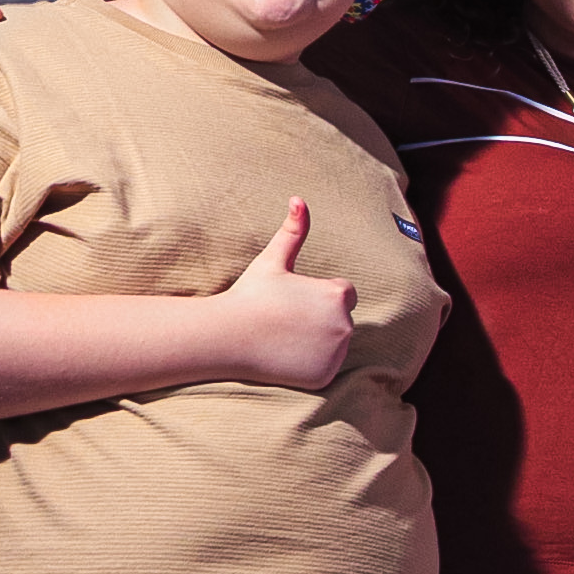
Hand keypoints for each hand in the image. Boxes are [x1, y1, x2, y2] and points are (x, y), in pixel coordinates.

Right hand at [214, 199, 357, 389]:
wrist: (228, 337)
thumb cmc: (250, 295)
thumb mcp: (273, 260)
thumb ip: (293, 231)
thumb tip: (299, 198)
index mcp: (338, 295)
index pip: (342, 294)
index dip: (316, 296)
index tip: (293, 300)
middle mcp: (345, 325)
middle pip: (340, 320)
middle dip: (319, 319)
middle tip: (285, 320)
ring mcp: (336, 353)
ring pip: (334, 343)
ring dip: (317, 340)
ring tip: (285, 336)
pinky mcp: (325, 375)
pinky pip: (324, 367)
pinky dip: (310, 364)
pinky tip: (285, 355)